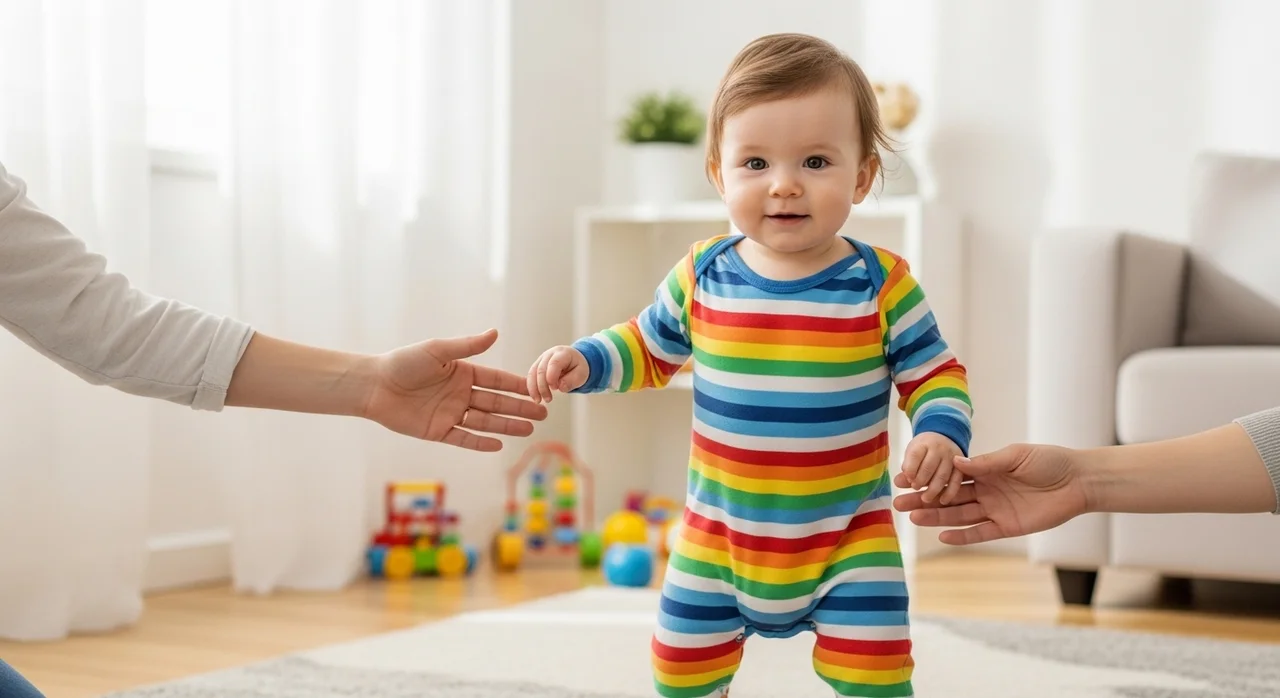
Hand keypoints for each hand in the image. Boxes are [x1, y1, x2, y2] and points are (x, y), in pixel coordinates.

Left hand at [363, 329, 547, 451]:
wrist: (374, 386)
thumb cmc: (403, 363)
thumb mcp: (438, 351)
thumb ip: (467, 346)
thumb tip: (495, 333)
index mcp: (462, 373)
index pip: (496, 381)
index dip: (517, 386)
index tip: (537, 390)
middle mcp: (459, 394)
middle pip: (496, 403)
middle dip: (520, 408)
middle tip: (543, 414)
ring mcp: (450, 413)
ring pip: (485, 421)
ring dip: (507, 425)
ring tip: (529, 429)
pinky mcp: (437, 431)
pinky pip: (463, 438)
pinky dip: (480, 442)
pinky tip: (499, 445)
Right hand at [526, 345, 588, 403]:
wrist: (573, 361)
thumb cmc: (577, 367)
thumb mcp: (581, 374)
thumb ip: (572, 380)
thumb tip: (560, 387)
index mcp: (563, 353)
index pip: (554, 363)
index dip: (552, 376)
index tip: (554, 388)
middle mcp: (549, 354)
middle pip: (541, 369)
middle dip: (543, 386)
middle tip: (548, 399)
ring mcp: (541, 359)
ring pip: (533, 373)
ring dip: (534, 388)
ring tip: (539, 400)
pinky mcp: (536, 366)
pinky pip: (530, 376)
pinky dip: (531, 387)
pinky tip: (535, 397)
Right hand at [892, 443, 1089, 544]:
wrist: (1078, 481)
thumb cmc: (1050, 461)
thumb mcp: (1016, 456)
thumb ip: (987, 462)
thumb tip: (956, 461)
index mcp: (986, 469)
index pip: (950, 475)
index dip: (928, 477)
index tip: (905, 478)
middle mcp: (986, 490)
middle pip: (949, 497)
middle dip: (924, 499)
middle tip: (898, 502)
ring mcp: (995, 509)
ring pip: (959, 515)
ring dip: (937, 517)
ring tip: (913, 518)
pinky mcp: (1008, 526)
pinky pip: (981, 532)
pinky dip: (962, 536)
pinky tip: (942, 536)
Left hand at [897, 432, 963, 503]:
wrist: (944, 439)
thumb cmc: (924, 450)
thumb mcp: (913, 452)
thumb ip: (908, 466)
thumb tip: (899, 481)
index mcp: (923, 443)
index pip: (916, 455)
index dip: (911, 468)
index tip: (908, 479)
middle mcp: (939, 449)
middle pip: (929, 466)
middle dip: (921, 479)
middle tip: (915, 488)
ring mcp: (951, 457)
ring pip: (942, 475)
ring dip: (933, 489)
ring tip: (925, 499)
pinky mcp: (961, 467)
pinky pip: (956, 481)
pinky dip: (950, 492)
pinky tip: (943, 501)